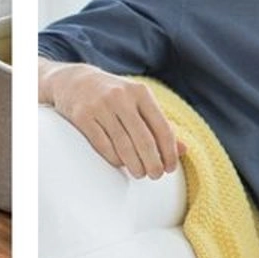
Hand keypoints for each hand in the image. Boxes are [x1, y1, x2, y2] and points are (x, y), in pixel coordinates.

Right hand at [39, 57, 181, 179]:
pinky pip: (104, 147)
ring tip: (140, 173)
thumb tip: (183, 149)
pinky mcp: (82, 116)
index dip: (169, 152)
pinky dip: (115, 160)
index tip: (170, 168)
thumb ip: (160, 124)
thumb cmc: (115, 97)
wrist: (74, 82)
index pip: (162, 128)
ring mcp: (100, 106)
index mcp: (140, 92)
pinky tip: (120, 163)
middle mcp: (121, 97)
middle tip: (155, 175)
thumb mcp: (138, 102)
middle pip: (144, 141)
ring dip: (135, 166)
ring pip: (124, 147)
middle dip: (153, 164)